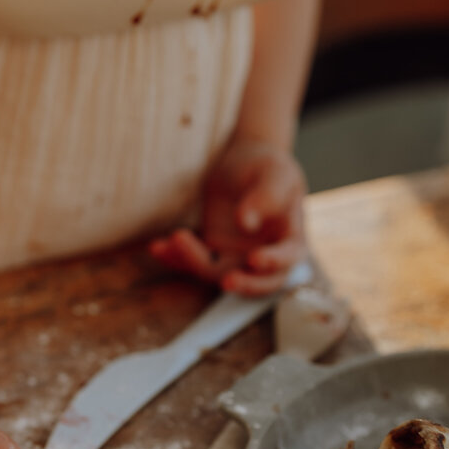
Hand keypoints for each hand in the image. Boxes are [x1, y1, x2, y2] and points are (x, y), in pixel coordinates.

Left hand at [149, 139, 306, 294]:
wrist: (242, 163)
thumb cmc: (266, 166)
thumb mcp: (274, 172)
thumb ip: (266, 196)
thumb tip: (246, 224)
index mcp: (289, 236)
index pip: (288, 257)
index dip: (274, 262)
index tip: (255, 258)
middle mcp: (264, 254)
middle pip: (257, 282)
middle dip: (242, 285)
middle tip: (226, 280)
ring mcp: (235, 257)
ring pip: (217, 272)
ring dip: (196, 262)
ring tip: (177, 239)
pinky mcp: (210, 252)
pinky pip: (192, 261)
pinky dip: (174, 257)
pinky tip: (158, 246)